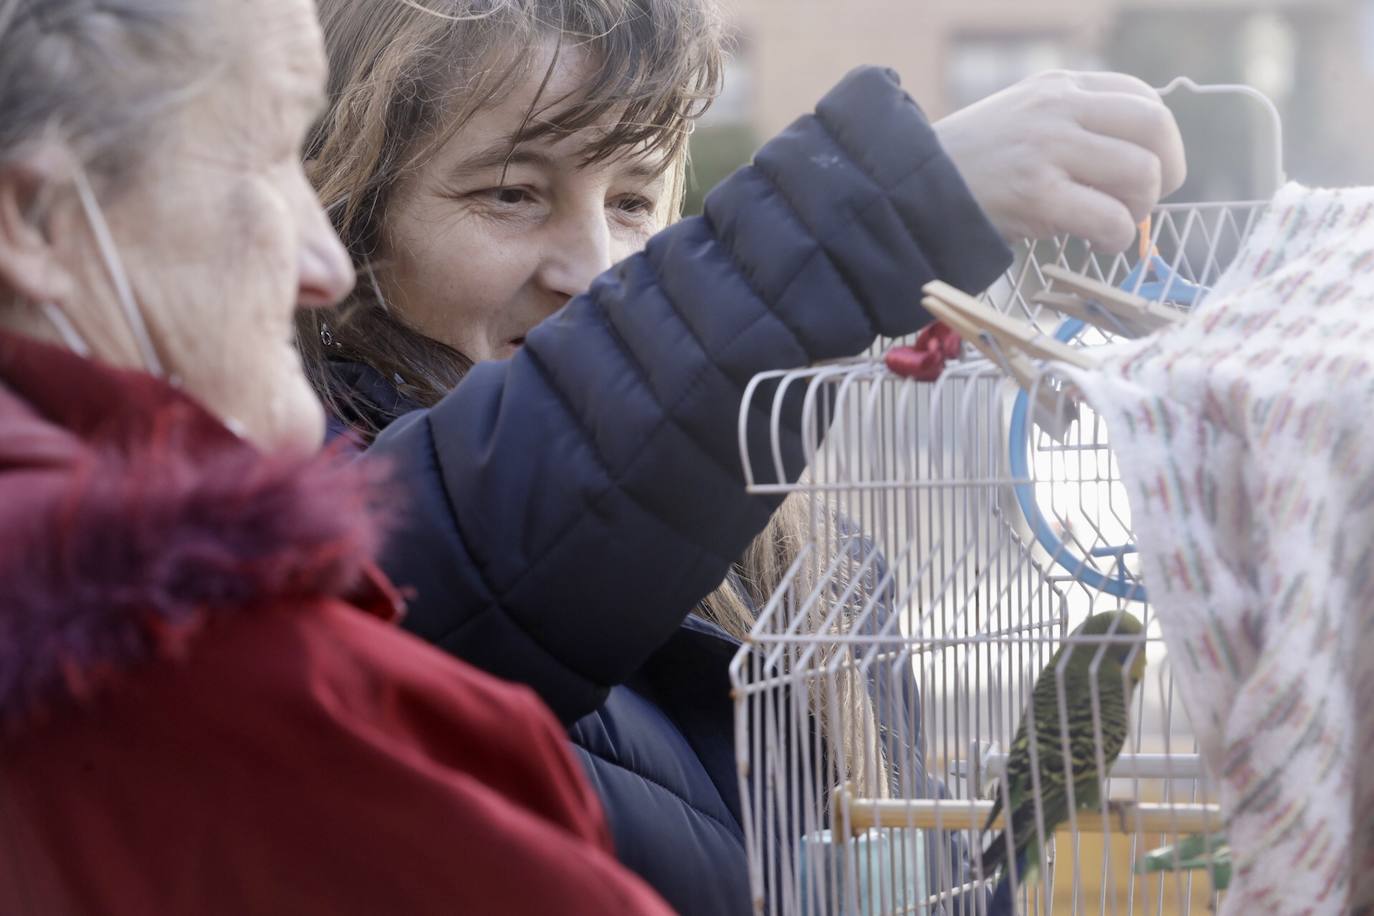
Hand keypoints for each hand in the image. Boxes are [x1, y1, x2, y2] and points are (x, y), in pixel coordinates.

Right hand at [934, 71, 1186, 252]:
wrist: (909, 187)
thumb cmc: (970, 165)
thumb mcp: (1022, 119)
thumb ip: (1074, 125)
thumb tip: (1137, 164)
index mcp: (1059, 87)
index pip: (1143, 97)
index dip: (1158, 140)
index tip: (1143, 169)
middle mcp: (1059, 107)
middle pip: (1156, 127)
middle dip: (1167, 170)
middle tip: (1144, 200)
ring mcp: (1048, 149)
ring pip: (1141, 173)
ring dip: (1138, 208)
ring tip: (1110, 223)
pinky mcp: (1037, 194)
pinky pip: (1110, 219)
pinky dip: (1117, 238)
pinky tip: (1096, 243)